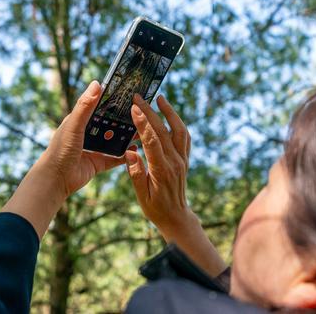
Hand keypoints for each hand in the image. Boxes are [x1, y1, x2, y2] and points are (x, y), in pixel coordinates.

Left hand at [2, 80, 126, 237]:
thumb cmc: (60, 150)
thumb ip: (85, 106)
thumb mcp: (74, 125)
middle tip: (139, 114)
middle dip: (123, 120)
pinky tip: (135, 151)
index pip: (98, 107)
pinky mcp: (97, 163)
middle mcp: (87, 133)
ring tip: (141, 131)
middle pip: (109, 124)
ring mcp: (93, 149)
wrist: (56, 180)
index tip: (128, 95)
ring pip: (114, 140)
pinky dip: (125, 155)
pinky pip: (115, 158)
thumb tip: (97, 83)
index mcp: (79, 121)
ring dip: (126, 137)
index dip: (112, 101)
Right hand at [125, 93, 226, 275]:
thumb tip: (130, 152)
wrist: (177, 217)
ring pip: (179, 130)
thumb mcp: (141, 195)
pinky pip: (184, 136)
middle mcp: (175, 162)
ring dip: (170, 112)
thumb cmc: (155, 208)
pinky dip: (177, 122)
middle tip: (138, 97)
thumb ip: (136, 173)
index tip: (134, 108)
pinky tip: (169, 114)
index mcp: (162, 171)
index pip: (152, 141)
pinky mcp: (185, 159)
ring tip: (159, 98)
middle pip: (163, 131)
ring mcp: (182, 159)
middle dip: (150, 112)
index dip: (143, 123)